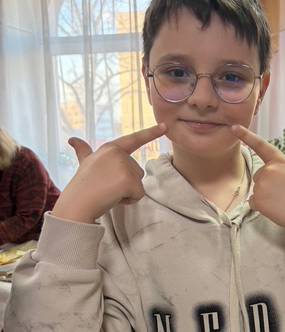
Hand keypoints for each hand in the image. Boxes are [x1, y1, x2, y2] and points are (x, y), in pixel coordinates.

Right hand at [52, 124, 167, 223]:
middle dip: (125, 183)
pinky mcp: (128, 180)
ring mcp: (123, 165)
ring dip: (127, 192)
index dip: (151, 132)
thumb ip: (83, 151)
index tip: (165, 126)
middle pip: (137, 171)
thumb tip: (72, 140)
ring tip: (108, 191)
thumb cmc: (82, 186)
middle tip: (105, 186)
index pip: (134, 139)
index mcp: (110, 148)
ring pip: (139, 183)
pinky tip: (113, 198)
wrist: (76, 205)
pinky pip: (139, 194)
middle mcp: (118, 153)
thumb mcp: (85, 163)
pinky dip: (129, 200)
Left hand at [231, 124, 284, 245]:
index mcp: (280, 161)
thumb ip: (277, 171)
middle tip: (284, 193)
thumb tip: (264, 178)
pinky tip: (275, 208)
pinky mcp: (256, 199)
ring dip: (265, 196)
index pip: (260, 145)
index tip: (234, 127)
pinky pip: (254, 202)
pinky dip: (262, 207)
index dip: (246, 135)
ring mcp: (261, 184)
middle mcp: (268, 169)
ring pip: (257, 189)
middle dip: (267, 184)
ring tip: (282, 201)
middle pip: (259, 175)